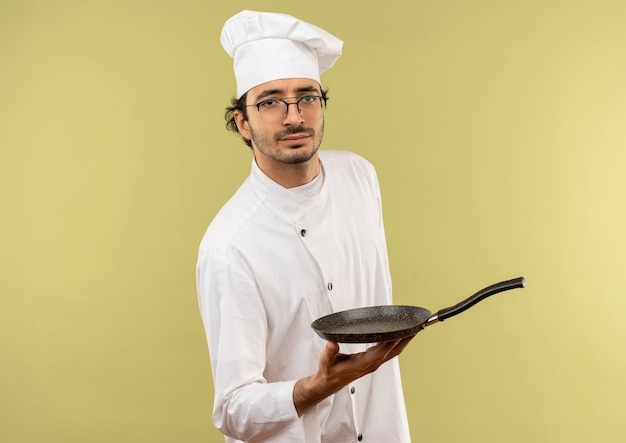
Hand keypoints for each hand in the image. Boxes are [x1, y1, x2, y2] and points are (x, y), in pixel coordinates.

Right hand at [293, 335, 414, 415]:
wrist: (327, 383)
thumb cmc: (328, 372)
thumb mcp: (325, 361)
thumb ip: (329, 352)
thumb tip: (332, 343)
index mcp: (362, 364)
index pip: (381, 352)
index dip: (392, 342)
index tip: (402, 333)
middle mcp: (371, 364)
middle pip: (393, 351)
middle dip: (406, 340)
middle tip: (417, 328)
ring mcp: (372, 363)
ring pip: (392, 351)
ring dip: (403, 341)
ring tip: (412, 329)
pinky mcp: (371, 361)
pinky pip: (387, 351)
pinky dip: (395, 342)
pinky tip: (397, 335)